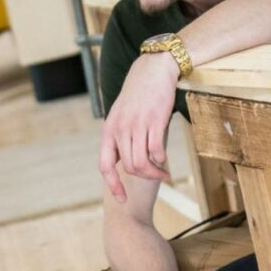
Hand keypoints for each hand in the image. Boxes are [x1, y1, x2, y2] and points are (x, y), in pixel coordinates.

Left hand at [99, 52, 178, 201]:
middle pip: (129, 167)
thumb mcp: (121, 117)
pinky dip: (161, 159)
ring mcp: (136, 125)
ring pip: (142, 162)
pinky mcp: (154, 121)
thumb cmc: (139, 96)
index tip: (122, 199)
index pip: (105, 165)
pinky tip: (165, 158)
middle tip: (157, 176)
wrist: (152, 71)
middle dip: (144, 177)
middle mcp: (120, 130)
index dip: (113, 185)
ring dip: (155, 172)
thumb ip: (120, 138)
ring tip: (164, 172)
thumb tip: (125, 163)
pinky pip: (156, 150)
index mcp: (109, 131)